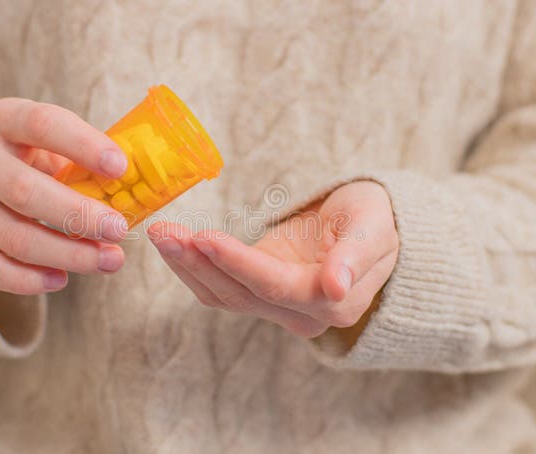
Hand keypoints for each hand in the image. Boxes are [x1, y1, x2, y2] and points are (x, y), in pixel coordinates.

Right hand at [0, 98, 128, 294]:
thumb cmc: (42, 162)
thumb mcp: (62, 146)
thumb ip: (93, 159)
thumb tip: (144, 182)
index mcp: (5, 119)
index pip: (42, 123)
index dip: (83, 145)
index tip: (121, 167)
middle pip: (25, 191)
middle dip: (79, 215)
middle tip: (119, 229)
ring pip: (15, 236)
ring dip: (68, 255)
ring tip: (109, 261)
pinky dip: (29, 280)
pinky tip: (62, 280)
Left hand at [147, 181, 398, 337]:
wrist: (367, 226)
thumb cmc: (374, 219)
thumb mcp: (374, 227)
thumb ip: (356, 256)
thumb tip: (335, 287)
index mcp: (333, 302)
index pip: (276, 285)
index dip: (238, 263)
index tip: (204, 238)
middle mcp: (302, 315)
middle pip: (240, 295)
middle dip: (199, 262)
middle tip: (165, 231)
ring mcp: (277, 309)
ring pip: (223, 296)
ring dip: (187, 266)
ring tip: (161, 233)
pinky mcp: (258, 294)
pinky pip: (219, 289)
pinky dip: (193, 268)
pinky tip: (172, 244)